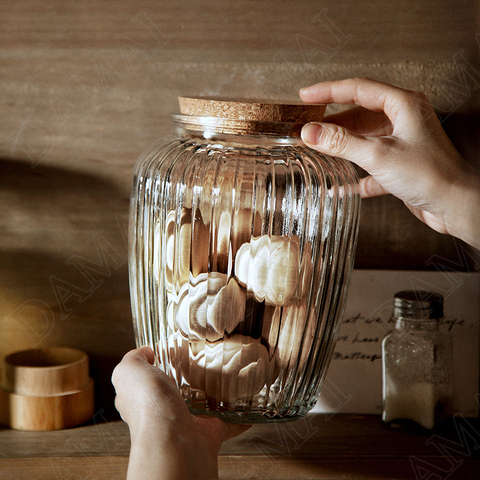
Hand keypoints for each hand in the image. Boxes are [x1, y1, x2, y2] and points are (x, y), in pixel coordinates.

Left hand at [112, 347, 249, 479]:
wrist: (174, 439)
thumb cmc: (149, 404)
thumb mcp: (128, 371)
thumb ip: (134, 359)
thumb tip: (147, 352)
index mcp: (143, 399)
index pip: (147, 382)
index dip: (156, 367)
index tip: (173, 350)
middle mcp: (164, 413)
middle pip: (177, 392)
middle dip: (188, 379)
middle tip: (204, 359)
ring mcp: (188, 424)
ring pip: (202, 406)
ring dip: (214, 394)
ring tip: (227, 374)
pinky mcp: (211, 431)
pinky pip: (228, 422)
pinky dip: (239, 415)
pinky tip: (246, 401)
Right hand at [299, 77, 479, 249]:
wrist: (455, 205)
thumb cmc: (430, 175)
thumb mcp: (378, 155)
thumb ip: (342, 142)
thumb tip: (311, 132)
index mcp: (403, 105)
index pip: (358, 89)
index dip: (329, 91)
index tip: (306, 96)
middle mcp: (403, 120)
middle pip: (359, 114)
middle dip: (332, 122)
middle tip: (308, 127)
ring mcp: (402, 142)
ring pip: (364, 138)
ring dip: (342, 146)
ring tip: (317, 150)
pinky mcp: (400, 165)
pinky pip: (370, 165)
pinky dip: (354, 174)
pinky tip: (340, 187)